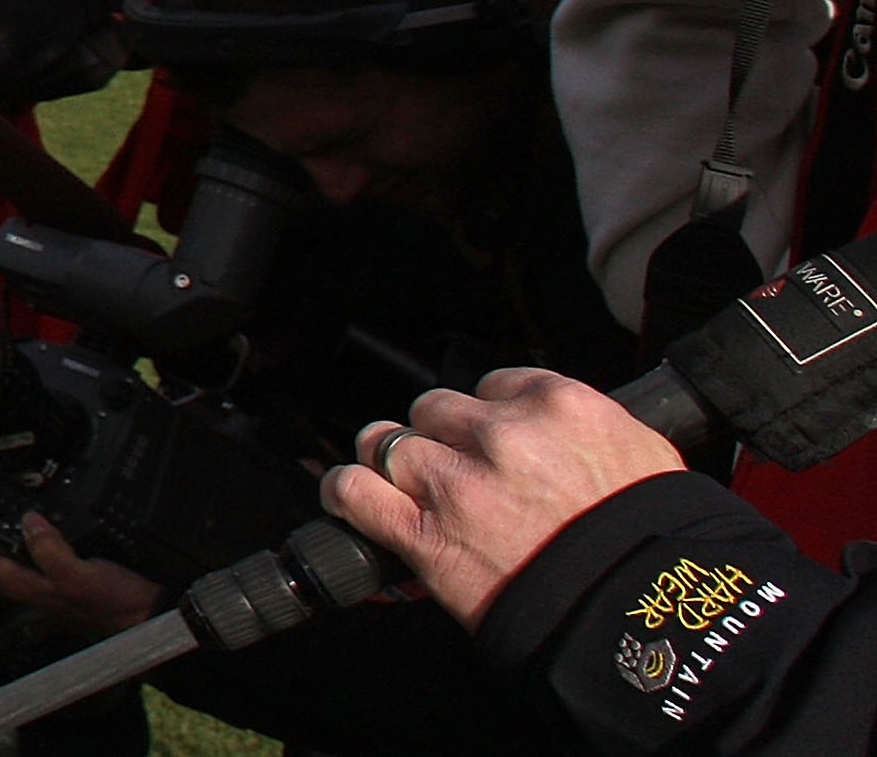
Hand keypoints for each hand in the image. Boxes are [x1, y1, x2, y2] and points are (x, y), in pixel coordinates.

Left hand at [0, 491, 161, 640]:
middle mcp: (20, 579)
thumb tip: (28, 521)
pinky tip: (26, 506)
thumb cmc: (115, 606)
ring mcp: (35, 574)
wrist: (145, 618)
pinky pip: (23, 542)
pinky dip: (16, 521)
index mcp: (17, 581)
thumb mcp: (81, 577)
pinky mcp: (52, 567)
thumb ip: (51, 552)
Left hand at [321, 369, 685, 630]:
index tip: (492, 441)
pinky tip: (352, 498)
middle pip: (435, 410)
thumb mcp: (643, 457)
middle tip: (459, 475)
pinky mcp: (426, 535)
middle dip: (442, 439)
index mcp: (559, 405)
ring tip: (406, 487)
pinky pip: (355, 490)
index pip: (494, 383)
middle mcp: (502, 435)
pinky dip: (347, 493)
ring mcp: (458, 483)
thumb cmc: (659, 548)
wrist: (652, 622)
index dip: (487, 416)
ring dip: (392, 463)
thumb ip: (587, 428)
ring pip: (388, 441)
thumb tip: (556, 426)